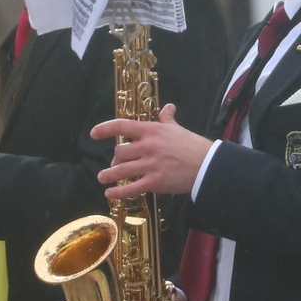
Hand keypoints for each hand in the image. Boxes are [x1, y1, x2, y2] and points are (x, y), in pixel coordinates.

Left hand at [92, 104, 214, 198]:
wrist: (207, 164)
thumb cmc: (192, 145)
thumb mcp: (178, 128)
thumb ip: (167, 118)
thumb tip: (168, 106)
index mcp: (151, 130)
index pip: (122, 126)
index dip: (105, 129)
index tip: (94, 133)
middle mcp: (147, 146)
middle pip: (120, 152)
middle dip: (115, 159)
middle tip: (114, 164)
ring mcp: (149, 164)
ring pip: (121, 170)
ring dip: (109, 175)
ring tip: (102, 178)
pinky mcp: (154, 182)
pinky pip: (131, 188)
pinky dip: (118, 192)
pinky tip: (109, 194)